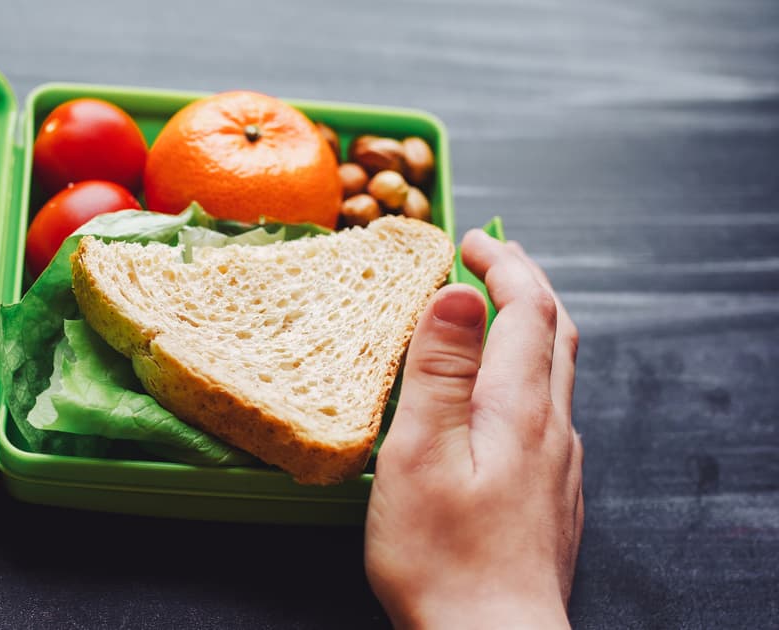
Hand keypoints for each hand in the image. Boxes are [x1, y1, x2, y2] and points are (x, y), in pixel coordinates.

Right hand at [364, 231, 582, 628]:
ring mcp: (560, 467)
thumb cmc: (444, 559)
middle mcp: (552, 431)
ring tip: (491, 318)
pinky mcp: (554, 499)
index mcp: (518, 409)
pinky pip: (550, 415)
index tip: (472, 240)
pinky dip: (527, 378)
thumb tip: (458, 292)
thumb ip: (440, 371)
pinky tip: (500, 403)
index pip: (527, 309)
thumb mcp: (420, 454)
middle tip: (490, 260)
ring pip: (557, 375)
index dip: (503, 264)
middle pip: (555, 333)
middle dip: (526, 284)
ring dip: (529, 329)